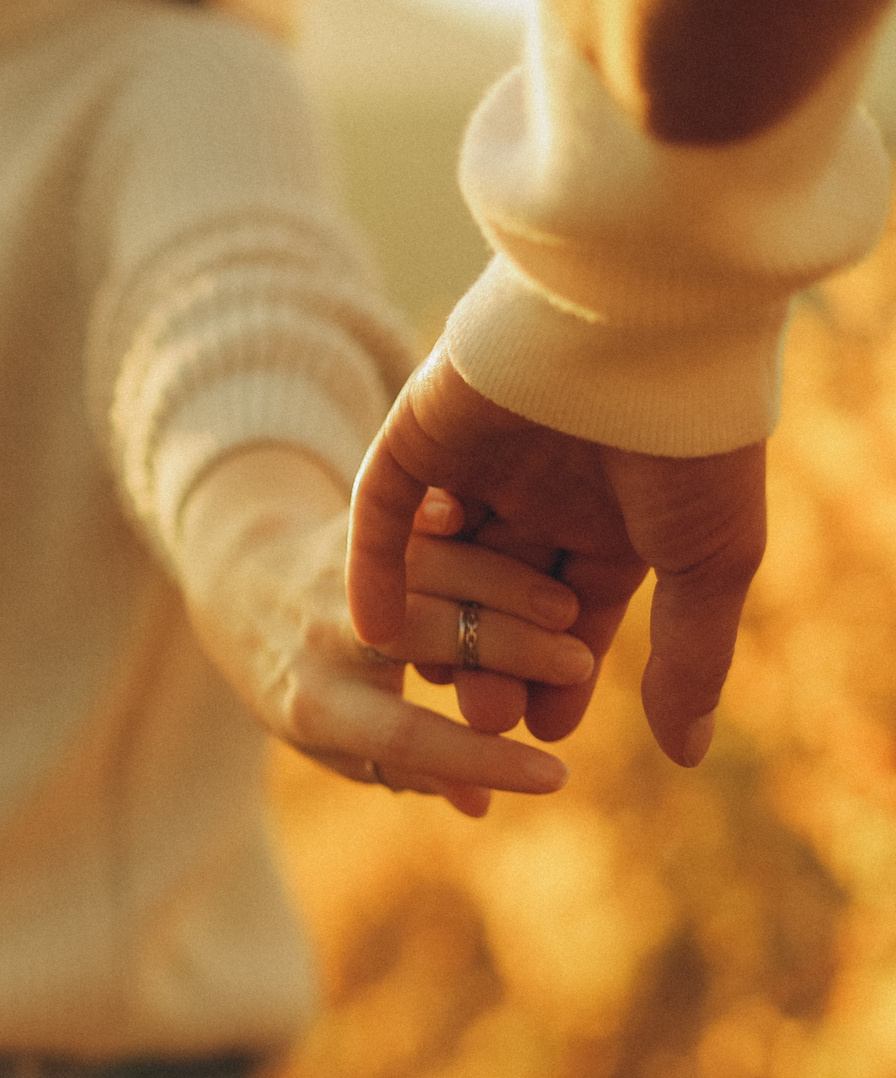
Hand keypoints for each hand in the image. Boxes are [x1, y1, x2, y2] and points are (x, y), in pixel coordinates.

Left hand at [177, 447, 585, 817]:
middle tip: (579, 669)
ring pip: (434, 572)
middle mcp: (321, 636)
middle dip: (510, 654)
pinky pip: (426, 524)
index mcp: (316, 704)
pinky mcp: (357, 523)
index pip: (406, 739)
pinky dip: (485, 539)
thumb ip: (404, 769)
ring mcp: (338, 573)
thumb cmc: (302, 685)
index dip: (482, 760)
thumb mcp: (332, 739)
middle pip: (423, 639)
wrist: (236, 588)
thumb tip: (481, 805)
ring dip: (510, 591)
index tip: (556, 777)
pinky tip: (537, 552)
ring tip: (572, 614)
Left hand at [348, 350, 764, 765]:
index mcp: (613, 511)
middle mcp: (542, 486)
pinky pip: (381, 509)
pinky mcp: (419, 429)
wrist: (648, 325)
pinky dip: (373, 566)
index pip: (573, 611)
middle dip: (496, 658)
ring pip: (441, 560)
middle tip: (486, 717)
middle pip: (502, 594)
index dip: (558, 673)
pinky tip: (371, 626)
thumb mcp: (706, 559)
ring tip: (437, 679)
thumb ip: (689, 656)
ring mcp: (477, 458)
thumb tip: (688, 752)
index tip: (544, 730)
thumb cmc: (695, 440)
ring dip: (436, 621)